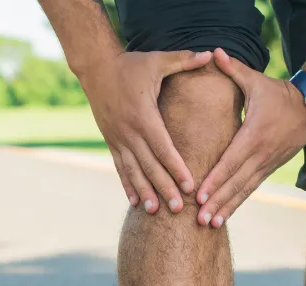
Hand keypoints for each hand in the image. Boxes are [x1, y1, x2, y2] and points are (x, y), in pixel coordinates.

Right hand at [81, 50, 212, 213]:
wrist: (95, 68)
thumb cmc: (131, 64)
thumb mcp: (157, 60)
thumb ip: (183, 60)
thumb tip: (209, 54)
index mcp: (143, 115)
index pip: (163, 146)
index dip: (176, 167)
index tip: (189, 185)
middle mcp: (129, 131)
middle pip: (149, 165)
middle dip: (164, 187)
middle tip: (178, 209)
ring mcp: (118, 138)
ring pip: (133, 170)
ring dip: (144, 192)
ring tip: (155, 211)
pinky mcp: (111, 141)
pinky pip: (121, 167)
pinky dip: (127, 184)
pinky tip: (134, 202)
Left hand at [195, 48, 305, 227]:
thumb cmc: (279, 91)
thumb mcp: (256, 80)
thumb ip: (233, 69)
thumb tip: (214, 51)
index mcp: (254, 135)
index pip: (231, 161)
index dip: (215, 180)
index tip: (201, 196)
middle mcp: (260, 154)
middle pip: (236, 183)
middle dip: (217, 202)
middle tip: (199, 220)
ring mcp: (267, 163)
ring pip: (244, 190)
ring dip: (227, 208)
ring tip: (210, 225)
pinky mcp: (270, 168)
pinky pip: (251, 188)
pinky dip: (238, 202)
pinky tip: (225, 216)